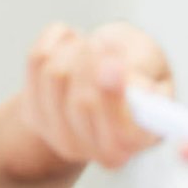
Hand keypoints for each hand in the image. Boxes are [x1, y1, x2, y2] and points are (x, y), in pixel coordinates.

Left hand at [19, 22, 173, 169]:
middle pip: (83, 102)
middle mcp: (92, 149)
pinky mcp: (32, 112)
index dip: (113, 95)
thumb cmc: (136, 71)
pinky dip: (57, 39)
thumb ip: (146, 73)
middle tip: (102, 42)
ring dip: (76, 47)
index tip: (114, 63)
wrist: (99, 76)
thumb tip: (128, 81)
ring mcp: (57, 134)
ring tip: (91, 44)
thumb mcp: (155, 70)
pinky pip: (37, 59)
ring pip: (56, 75)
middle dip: (94, 61)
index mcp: (130, 142)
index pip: (119, 131)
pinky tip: (72, 41)